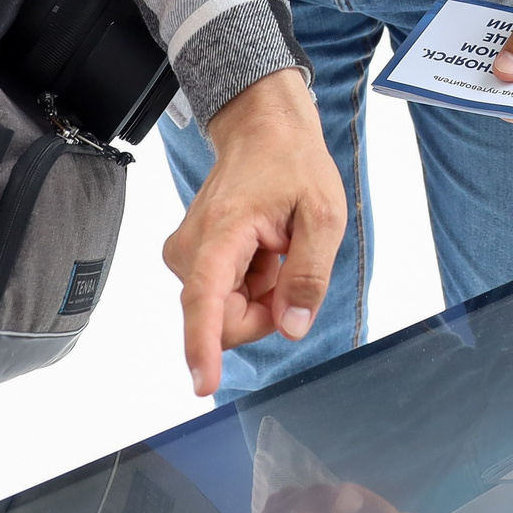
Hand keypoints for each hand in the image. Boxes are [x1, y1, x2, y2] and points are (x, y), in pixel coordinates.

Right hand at [163, 71, 345, 395]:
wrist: (261, 128)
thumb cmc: (292, 163)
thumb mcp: (324, 214)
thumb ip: (309, 275)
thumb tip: (291, 327)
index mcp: (223, 232)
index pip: (206, 299)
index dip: (204, 346)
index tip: (204, 383)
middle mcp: (192, 247)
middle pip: (225, 319)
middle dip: (265, 310)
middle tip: (290, 262)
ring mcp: (188, 254)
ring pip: (226, 312)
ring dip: (261, 294)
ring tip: (277, 246)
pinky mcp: (192, 259)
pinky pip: (224, 297)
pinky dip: (253, 285)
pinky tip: (264, 249)